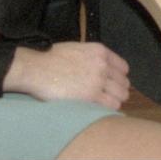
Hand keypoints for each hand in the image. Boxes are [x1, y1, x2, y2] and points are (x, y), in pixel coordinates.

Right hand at [6, 42, 129, 109]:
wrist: (36, 68)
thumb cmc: (51, 59)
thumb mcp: (77, 49)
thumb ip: (93, 58)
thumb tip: (102, 70)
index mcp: (100, 51)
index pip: (123, 68)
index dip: (118, 78)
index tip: (112, 85)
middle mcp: (103, 64)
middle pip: (124, 83)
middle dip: (117, 91)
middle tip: (107, 97)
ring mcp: (98, 80)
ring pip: (121, 95)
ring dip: (114, 101)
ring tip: (103, 105)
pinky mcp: (92, 95)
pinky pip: (111, 105)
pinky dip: (108, 109)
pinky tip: (99, 110)